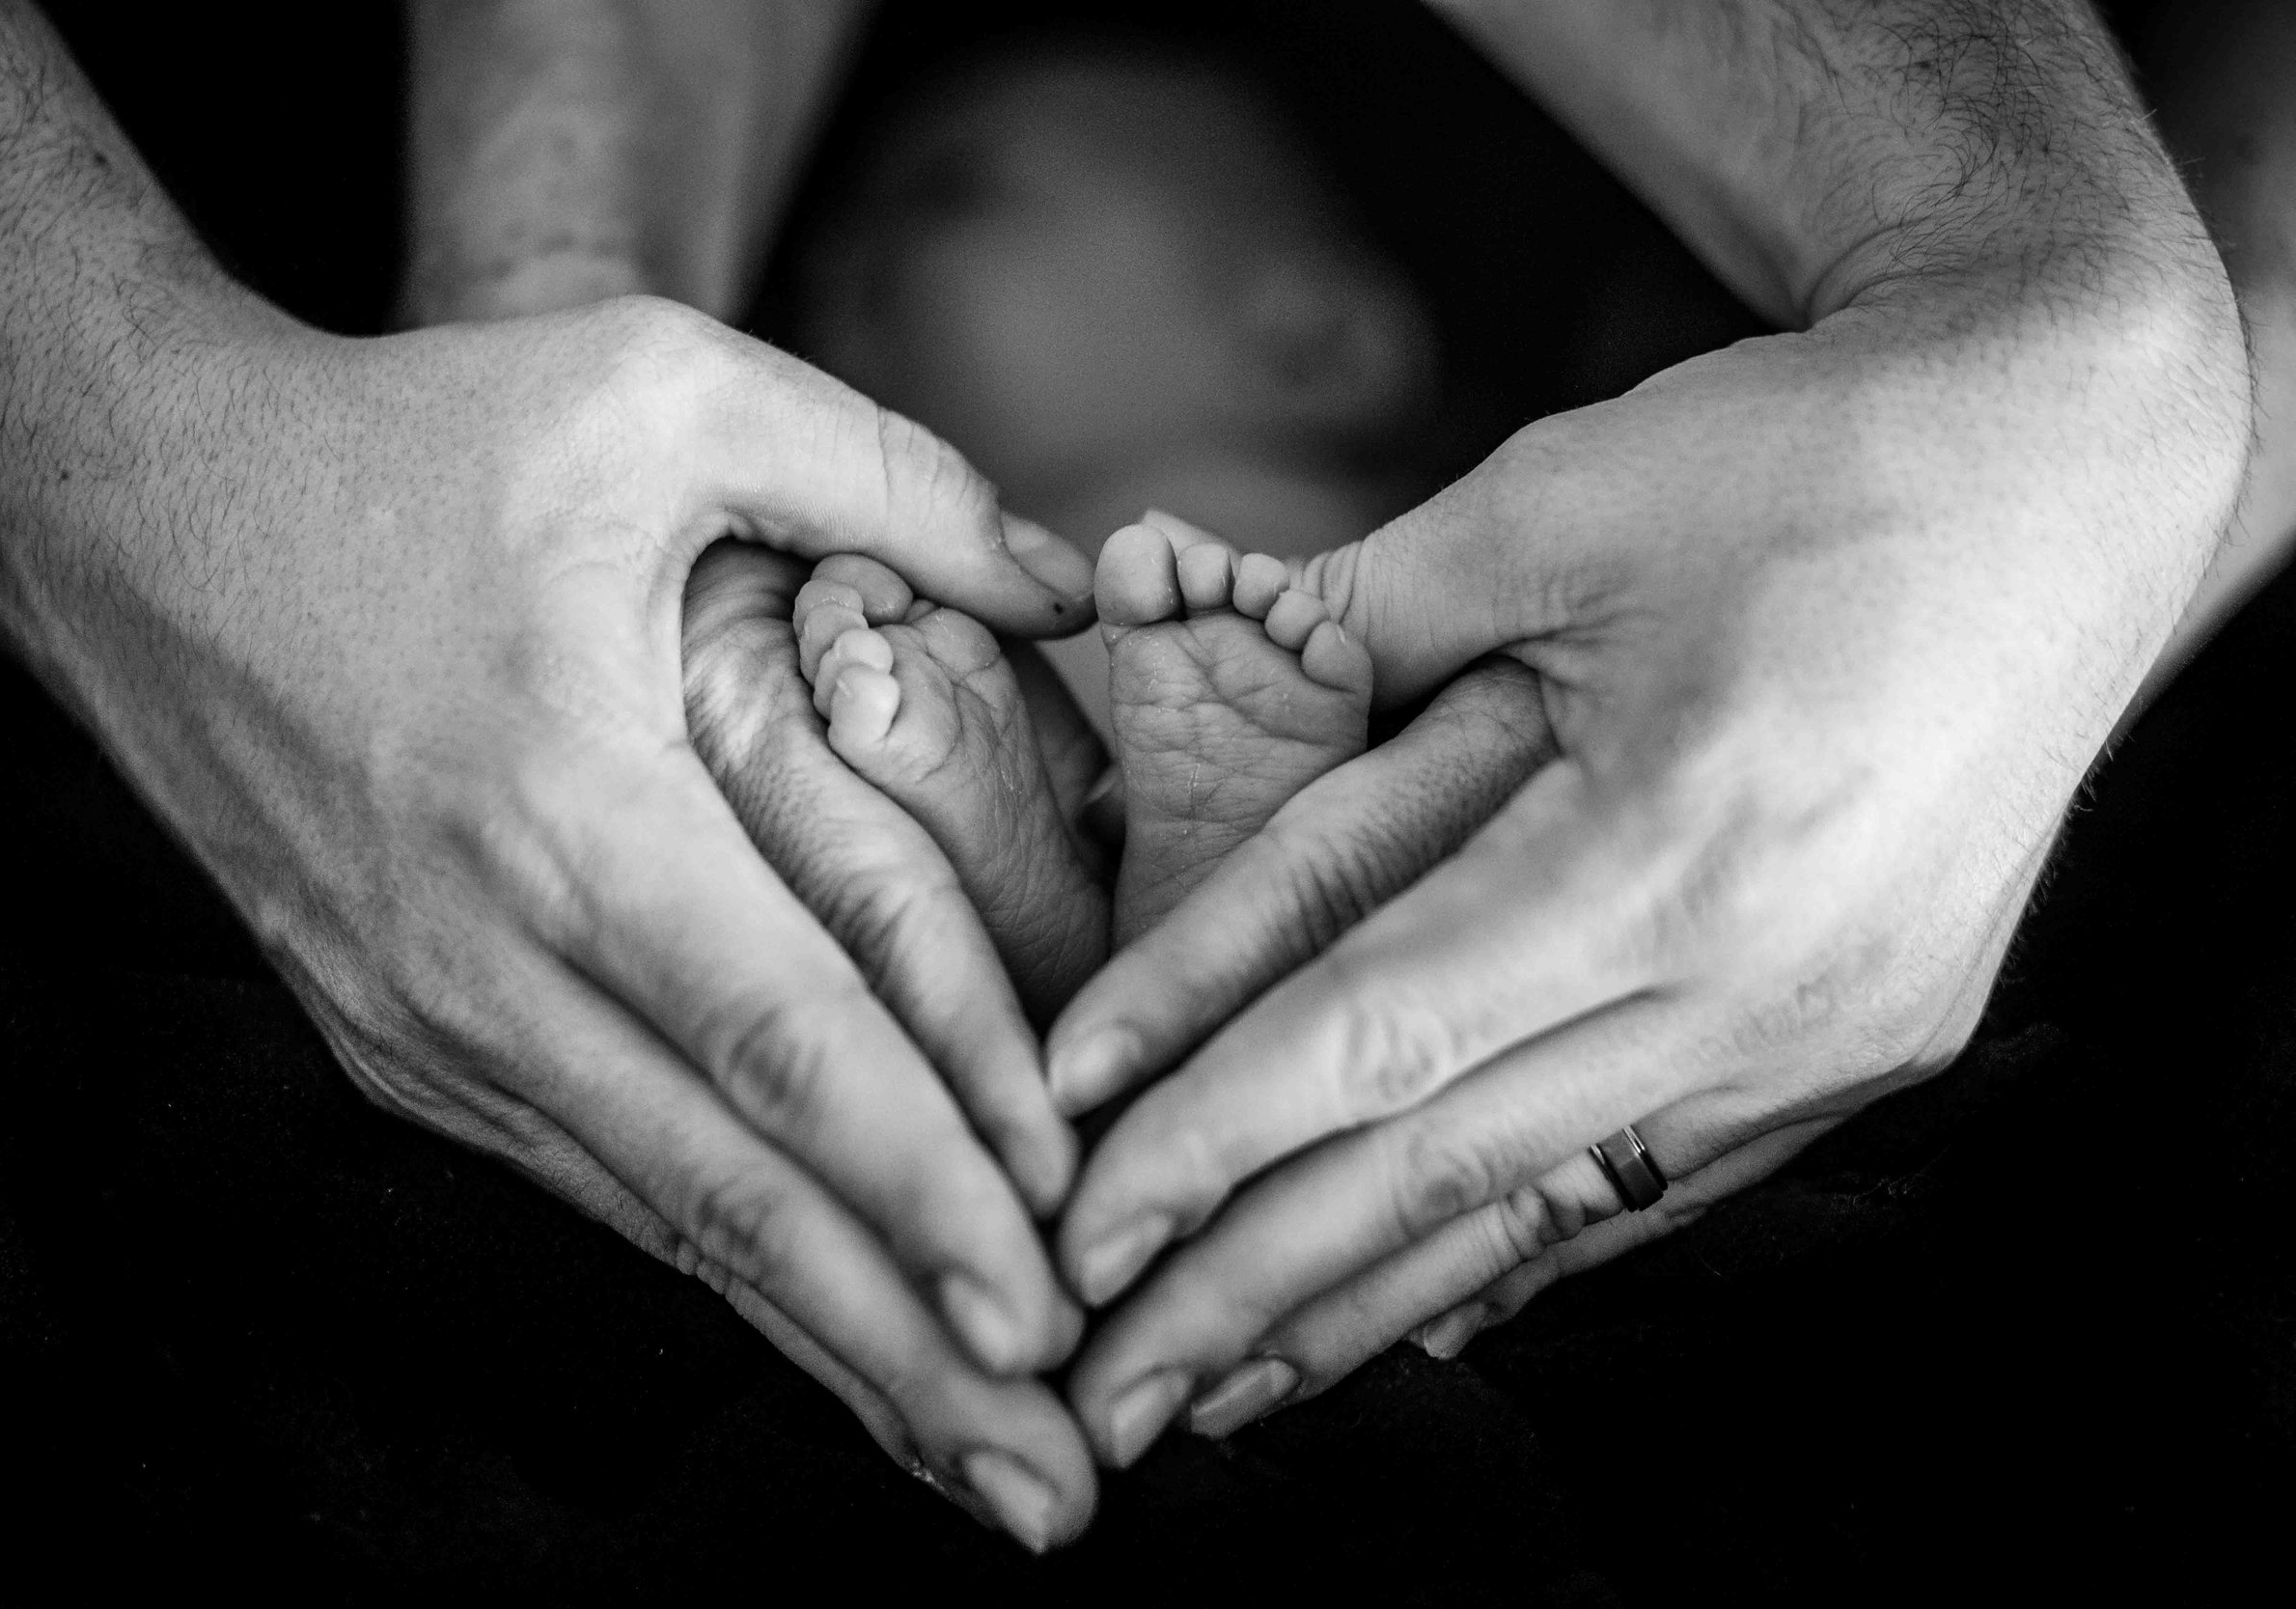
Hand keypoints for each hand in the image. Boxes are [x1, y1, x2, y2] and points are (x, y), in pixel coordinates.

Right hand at [50, 297, 1101, 1544]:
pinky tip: (831, 1338)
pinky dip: (725, 1268)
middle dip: (907, 1360)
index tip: (1055, 1309)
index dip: (925, 1184)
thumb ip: (884, 476)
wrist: (144, 518)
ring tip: (977, 1472)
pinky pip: (598, 1177)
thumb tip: (1073, 590)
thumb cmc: (413, 442)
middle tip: (1057, 1504)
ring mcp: (432, 1022)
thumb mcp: (656, 386)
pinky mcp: (402, 1041)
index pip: (785, 1040)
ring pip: (665, 1223)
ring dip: (830, 1354)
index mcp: (572, 806)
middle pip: (734, 1198)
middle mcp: (493, 956)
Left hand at [1046, 286, 2246, 1463]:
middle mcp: (1769, 980)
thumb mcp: (1556, 505)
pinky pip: (1655, 1185)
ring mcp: (1832, 1034)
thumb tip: (1171, 684)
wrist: (2079, 467)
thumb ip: (1353, 635)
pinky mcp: (1864, 1045)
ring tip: (1221, 1394)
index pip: (1377, 1039)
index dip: (1206, 1139)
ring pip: (1549, 1210)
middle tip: (1101, 1397)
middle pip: (1448, 1172)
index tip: (1073, 1222)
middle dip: (1249, 1293)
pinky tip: (1415, 1318)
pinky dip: (1517, 1252)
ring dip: (1370, 1312)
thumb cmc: (1809, 456)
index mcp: (1680, 843)